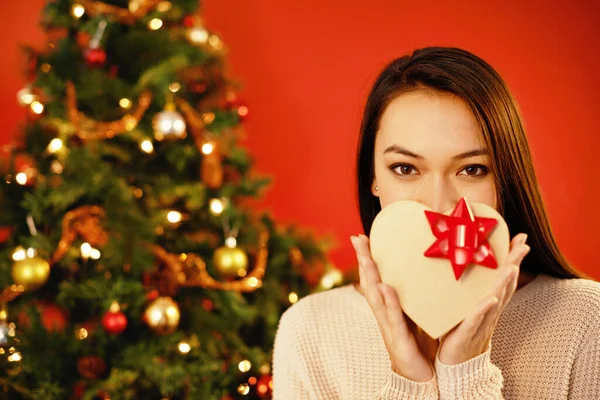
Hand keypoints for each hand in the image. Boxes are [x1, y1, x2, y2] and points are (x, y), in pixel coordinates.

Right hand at [351, 234, 434, 381]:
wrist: (418, 377)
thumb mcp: (412, 317)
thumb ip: (410, 298)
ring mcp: (388, 326)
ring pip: (376, 297)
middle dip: (363, 260)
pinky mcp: (398, 338)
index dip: (367, 258)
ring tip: (366, 256)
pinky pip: (393, 317)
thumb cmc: (417, 346)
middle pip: (369, 283)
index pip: (374, 278)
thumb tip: (417, 275)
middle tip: (357, 238)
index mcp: (387, 308)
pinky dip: (389, 302)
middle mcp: (383, 314)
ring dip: (370, 276)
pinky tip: (386, 287)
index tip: (362, 237)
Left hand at [438, 233, 529, 364]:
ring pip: (495, 300)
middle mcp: (489, 311)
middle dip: (514, 264)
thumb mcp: (465, 307)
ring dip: (504, 283)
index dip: (513, 259)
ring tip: (511, 266)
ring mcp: (480, 322)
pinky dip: (484, 309)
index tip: (520, 239)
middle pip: (504, 285)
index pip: (503, 278)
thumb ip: (467, 289)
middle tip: (523, 244)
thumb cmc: (459, 332)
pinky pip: (476, 319)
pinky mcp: (467, 333)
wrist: (457, 364)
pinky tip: (490, 299)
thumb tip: (461, 264)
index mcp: (488, 303)